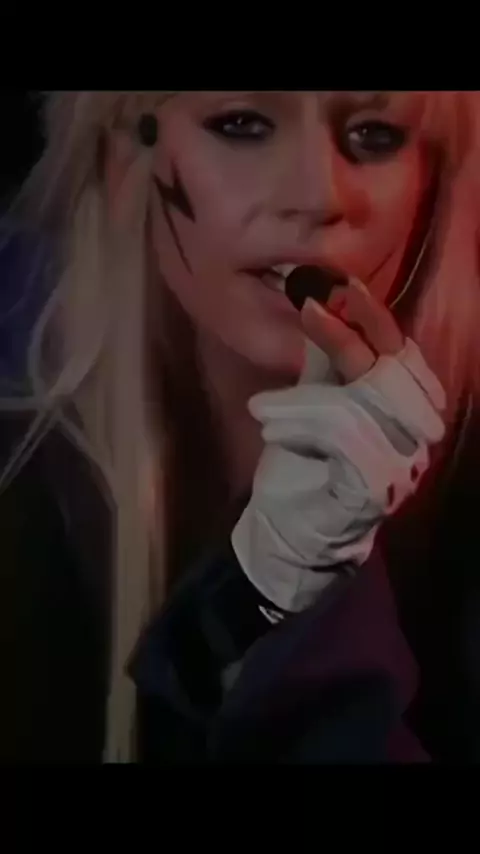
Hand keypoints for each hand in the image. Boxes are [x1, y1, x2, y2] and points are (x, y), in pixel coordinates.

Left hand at [231, 278, 445, 612]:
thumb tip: (326, 300)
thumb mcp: (313, 403)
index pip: (403, 355)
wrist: (288, 534)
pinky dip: (302, 424)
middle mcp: (416, 436)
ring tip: (262, 410)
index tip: (342, 284)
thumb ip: (327, 363)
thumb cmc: (303, 466)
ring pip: (360, 404)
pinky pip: (344, 438)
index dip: (377, 318)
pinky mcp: (377, 489)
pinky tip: (271, 427)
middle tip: (306, 312)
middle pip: (390, 372)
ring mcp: (403, 465)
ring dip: (303, 399)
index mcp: (406, 409)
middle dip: (344, 337)